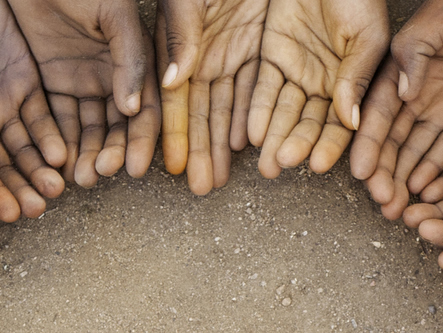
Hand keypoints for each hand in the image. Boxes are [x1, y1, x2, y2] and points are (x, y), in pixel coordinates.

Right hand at [0, 0, 67, 216]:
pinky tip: (61, 155)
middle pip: (4, 166)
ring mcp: (6, 107)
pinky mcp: (29, 87)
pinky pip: (44, 119)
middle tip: (37, 208)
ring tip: (54, 189)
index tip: (6, 214)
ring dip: (40, 170)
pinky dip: (52, 138)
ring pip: (27, 148)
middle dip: (20, 188)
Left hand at [9, 0, 161, 186]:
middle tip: (98, 173)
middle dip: (109, 152)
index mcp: (137, 60)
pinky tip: (55, 161)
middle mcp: (112, 76)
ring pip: (86, 127)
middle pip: (116, 125)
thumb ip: (128, 59)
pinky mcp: (51, 81)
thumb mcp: (114, 15)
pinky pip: (56, 116)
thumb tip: (133, 108)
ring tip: (78, 176)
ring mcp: (81, 80)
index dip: (142, 140)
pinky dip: (57, 139)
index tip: (134, 167)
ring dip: (84, 153)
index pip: (146, 108)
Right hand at [157, 0, 267, 193]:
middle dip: (200, 149)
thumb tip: (173, 82)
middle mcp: (212, 53)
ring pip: (235, 106)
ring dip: (227, 143)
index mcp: (186, 42)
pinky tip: (255, 146)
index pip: (177, 96)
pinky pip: (268, 89)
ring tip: (221, 177)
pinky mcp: (274, 48)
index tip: (169, 165)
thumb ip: (183, 36)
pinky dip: (262, 117)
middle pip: (205, 110)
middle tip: (199, 187)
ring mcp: (242, 52)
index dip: (173, 131)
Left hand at [249, 0, 387, 178]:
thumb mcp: (366, 36)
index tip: (317, 164)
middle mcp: (325, 83)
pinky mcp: (272, 56)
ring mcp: (297, 71)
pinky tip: (252, 133)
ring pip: (284, 111)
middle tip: (281, 165)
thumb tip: (350, 121)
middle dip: (295, 144)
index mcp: (354, 82)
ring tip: (265, 160)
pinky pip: (262, 88)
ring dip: (274, 136)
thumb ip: (356, 76)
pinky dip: (257, 110)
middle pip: (308, 122)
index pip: (341, 123)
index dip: (330, 145)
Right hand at [352, 0, 442, 209]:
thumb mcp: (439, 22)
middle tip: (384, 202)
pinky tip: (430, 194)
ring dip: (410, 181)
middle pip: (396, 142)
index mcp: (401, 71)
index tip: (361, 172)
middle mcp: (419, 95)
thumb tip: (402, 92)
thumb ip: (416, 54)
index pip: (378, 115)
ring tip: (402, 209)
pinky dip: (441, 173)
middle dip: (387, 174)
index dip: (369, 144)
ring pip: (421, 153)